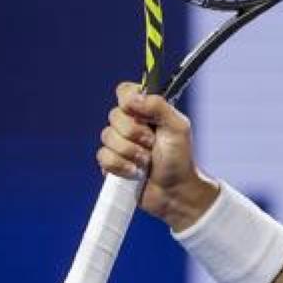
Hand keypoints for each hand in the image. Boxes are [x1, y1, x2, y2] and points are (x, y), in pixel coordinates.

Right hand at [97, 82, 218, 231]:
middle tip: (152, 143)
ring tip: (146, 161)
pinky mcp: (112, 162)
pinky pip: (102, 157)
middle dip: (134, 133)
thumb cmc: (180, 159)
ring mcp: (120, 143)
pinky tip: (135, 172)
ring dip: (130, 152)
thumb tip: (133, 97)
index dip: (127, 100)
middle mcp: (131, 124)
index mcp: (147, 111)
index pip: (125, 91)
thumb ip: (158, 107)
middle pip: (114, 115)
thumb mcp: (177, 128)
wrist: (174, 191)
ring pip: (107, 137)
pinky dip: (121, 166)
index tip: (140, 113)